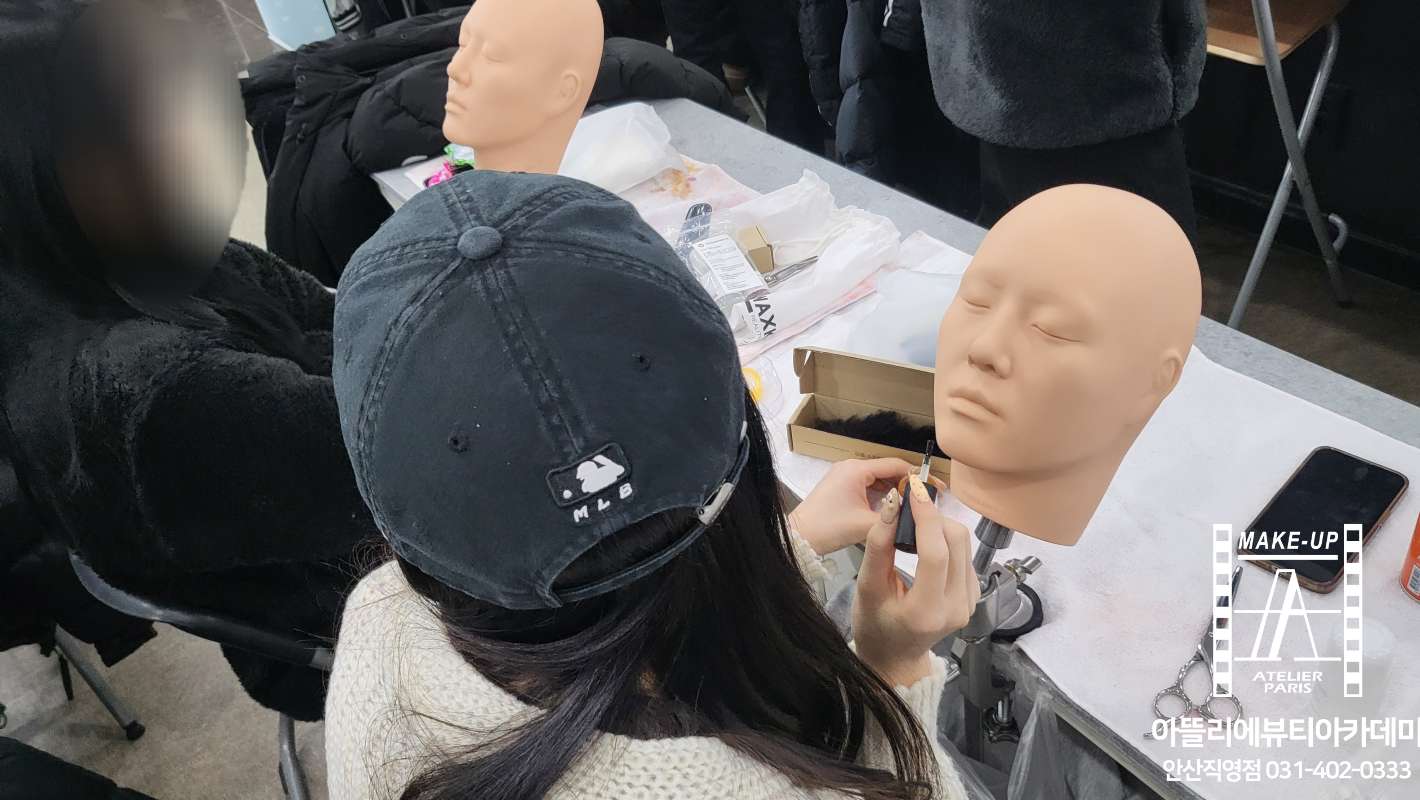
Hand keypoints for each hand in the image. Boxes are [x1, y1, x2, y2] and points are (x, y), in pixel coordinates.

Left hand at [789, 458, 926, 554]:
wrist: (800, 537)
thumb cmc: (829, 528)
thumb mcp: (866, 524)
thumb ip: (894, 518)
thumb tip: (919, 515)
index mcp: (857, 469)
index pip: (896, 465)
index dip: (918, 476)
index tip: (937, 488)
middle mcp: (851, 467)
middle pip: (889, 470)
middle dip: (908, 484)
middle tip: (928, 500)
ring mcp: (845, 476)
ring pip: (880, 479)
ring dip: (896, 491)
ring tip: (916, 505)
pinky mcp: (842, 487)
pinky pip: (869, 486)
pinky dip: (883, 496)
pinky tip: (896, 509)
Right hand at [852, 475, 979, 686]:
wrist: (896, 656)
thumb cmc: (875, 625)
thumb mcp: (867, 586)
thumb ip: (879, 545)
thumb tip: (892, 504)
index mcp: (926, 611)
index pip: (936, 552)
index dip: (926, 516)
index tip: (913, 489)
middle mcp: (956, 608)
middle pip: (956, 542)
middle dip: (932, 517)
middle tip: (908, 507)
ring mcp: (970, 603)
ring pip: (964, 544)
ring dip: (940, 526)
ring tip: (914, 525)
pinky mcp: (974, 596)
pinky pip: (966, 555)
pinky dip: (947, 541)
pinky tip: (927, 545)